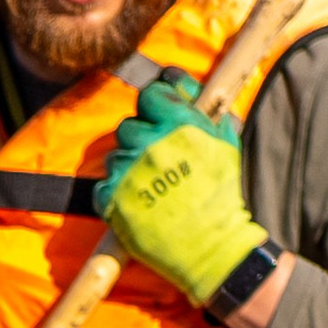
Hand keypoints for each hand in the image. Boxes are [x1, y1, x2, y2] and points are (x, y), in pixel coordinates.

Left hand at [95, 77, 269, 311]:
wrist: (212, 246)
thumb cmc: (222, 195)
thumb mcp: (224, 143)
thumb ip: (201, 107)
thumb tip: (178, 81)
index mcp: (179, 125)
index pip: (150, 95)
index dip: (154, 107)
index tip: (159, 122)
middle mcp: (150, 144)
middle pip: (128, 126)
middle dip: (141, 140)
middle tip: (157, 162)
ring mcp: (129, 172)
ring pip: (115, 157)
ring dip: (129, 168)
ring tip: (151, 188)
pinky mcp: (113, 199)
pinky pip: (103, 186)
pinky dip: (116, 194)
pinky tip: (138, 204)